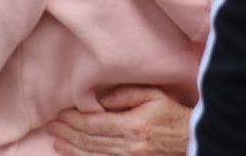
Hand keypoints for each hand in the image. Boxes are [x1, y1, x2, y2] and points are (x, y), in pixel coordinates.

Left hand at [46, 85, 190, 155]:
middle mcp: (131, 147)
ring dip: (72, 150)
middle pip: (90, 142)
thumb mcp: (150, 95)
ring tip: (56, 142)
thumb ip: (122, 95)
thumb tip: (96, 100)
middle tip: (50, 127)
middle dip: (67, 134)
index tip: (59, 116)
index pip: (93, 124)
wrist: (195, 139)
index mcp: (133, 126)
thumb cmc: (172, 114)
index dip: (73, 121)